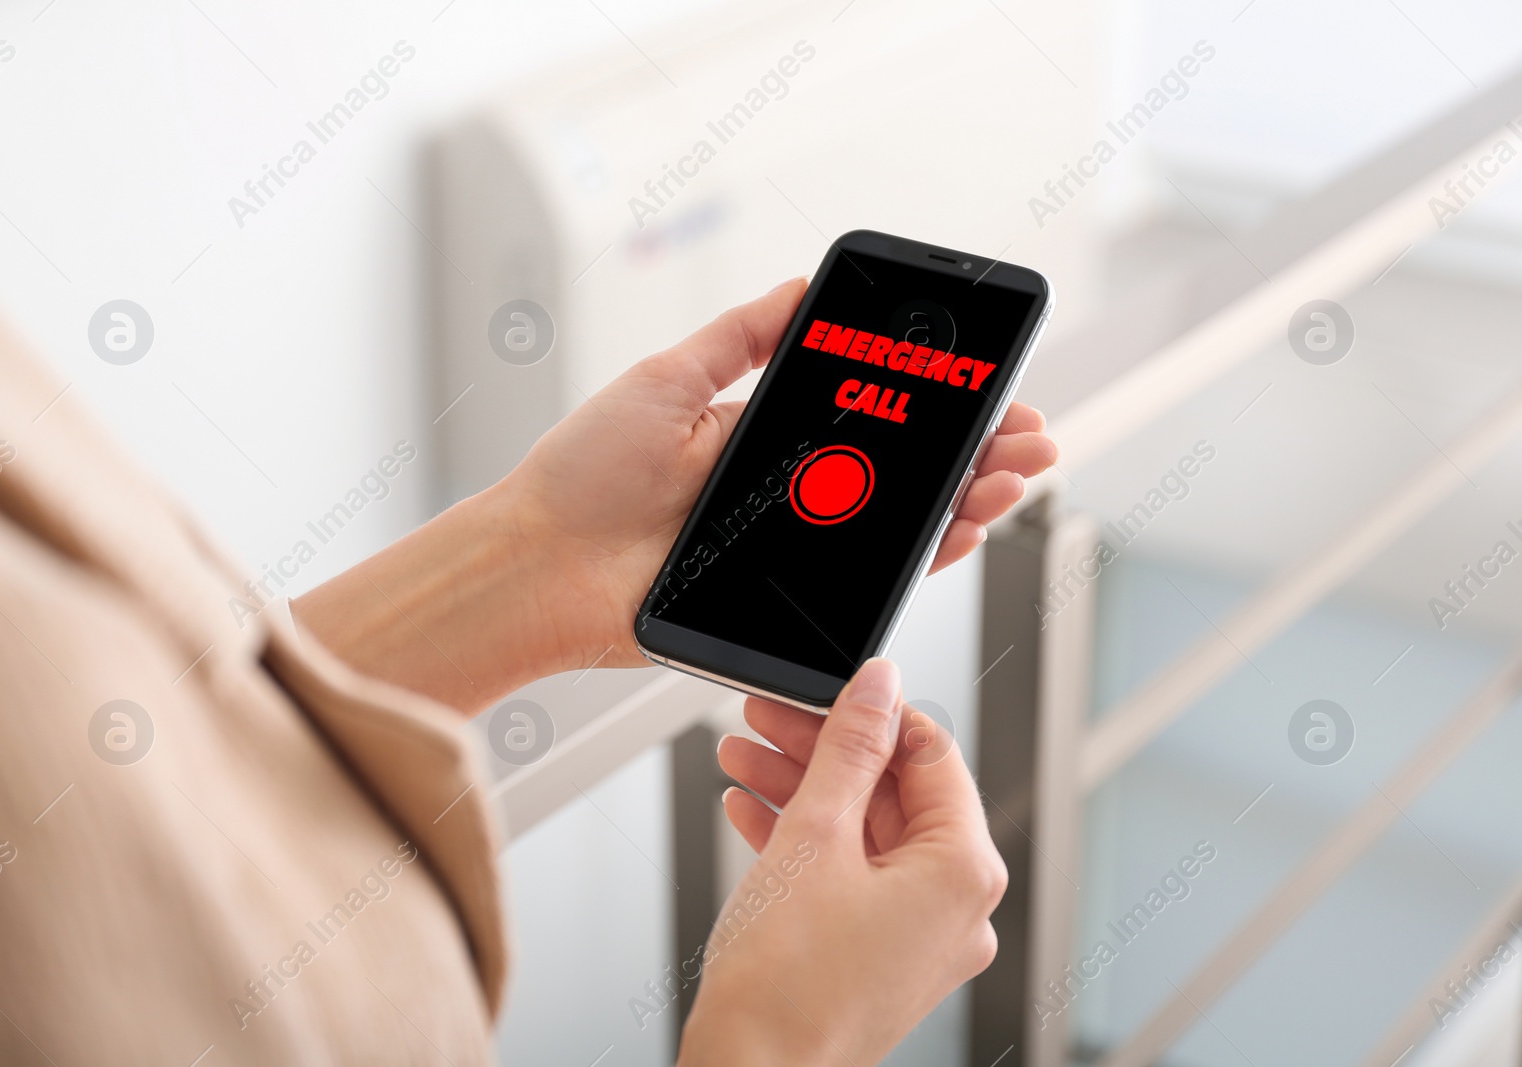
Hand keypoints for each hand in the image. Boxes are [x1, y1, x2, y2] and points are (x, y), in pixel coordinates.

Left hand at [502, 279, 1056, 674]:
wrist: (539, 566)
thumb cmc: (583, 477)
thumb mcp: (666, 381)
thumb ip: (741, 338)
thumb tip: (802, 286)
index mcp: (767, 439)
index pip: (873, 419)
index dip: (935, 406)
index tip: (986, 386)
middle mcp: (791, 495)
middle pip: (904, 474)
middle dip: (976, 452)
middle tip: (1029, 435)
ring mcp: (794, 551)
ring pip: (903, 528)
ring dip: (970, 499)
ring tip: (1015, 474)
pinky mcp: (788, 604)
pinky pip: (873, 582)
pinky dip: (928, 557)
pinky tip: (966, 526)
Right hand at [678, 658, 1007, 1065]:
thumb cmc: (786, 983)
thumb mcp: (815, 834)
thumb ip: (850, 748)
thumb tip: (879, 685)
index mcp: (964, 874)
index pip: (932, 755)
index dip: (872, 713)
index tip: (828, 690)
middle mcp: (956, 909)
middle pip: (894, 793)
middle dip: (822, 751)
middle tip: (767, 719)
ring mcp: (920, 937)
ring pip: (866, 833)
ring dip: (803, 790)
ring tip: (743, 759)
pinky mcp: (881, 955)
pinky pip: (852, 876)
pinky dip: (806, 840)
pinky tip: (753, 811)